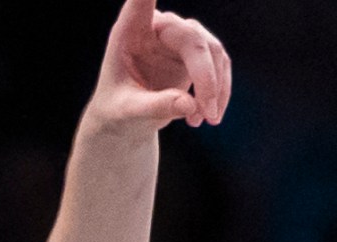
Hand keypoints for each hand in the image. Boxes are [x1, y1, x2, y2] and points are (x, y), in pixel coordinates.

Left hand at [86, 0, 229, 132]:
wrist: (124, 121)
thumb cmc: (116, 112)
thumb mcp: (127, 114)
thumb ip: (154, 107)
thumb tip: (189, 106)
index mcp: (129, 30)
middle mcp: (156, 25)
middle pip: (192, 39)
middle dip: (205, 78)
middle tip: (208, 114)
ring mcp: (178, 36)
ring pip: (212, 51)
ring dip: (216, 87)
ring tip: (205, 120)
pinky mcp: (195, 52)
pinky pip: (219, 64)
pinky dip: (218, 91)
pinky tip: (204, 117)